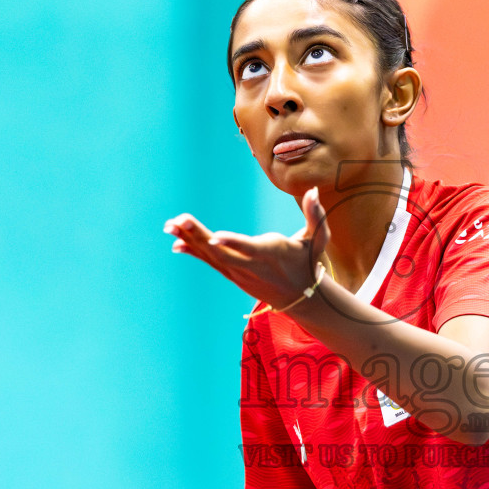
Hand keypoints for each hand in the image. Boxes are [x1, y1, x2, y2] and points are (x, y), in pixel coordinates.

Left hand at [163, 189, 330, 311]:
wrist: (301, 297)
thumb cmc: (309, 262)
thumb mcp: (318, 238)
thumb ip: (315, 214)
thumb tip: (313, 191)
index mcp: (271, 253)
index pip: (250, 248)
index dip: (233, 243)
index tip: (214, 237)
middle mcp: (251, 265)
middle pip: (221, 251)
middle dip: (198, 235)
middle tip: (179, 220)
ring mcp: (239, 272)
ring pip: (211, 256)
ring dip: (190, 240)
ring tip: (169, 226)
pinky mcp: (233, 274)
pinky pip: (210, 262)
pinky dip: (193, 252)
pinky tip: (176, 243)